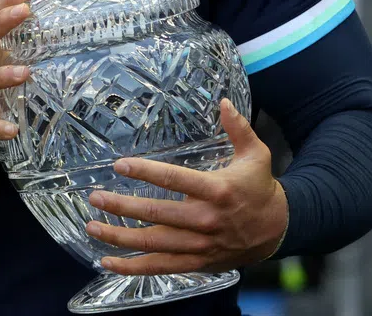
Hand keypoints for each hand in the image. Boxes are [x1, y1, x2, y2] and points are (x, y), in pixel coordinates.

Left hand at [84, 99, 288, 274]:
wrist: (279, 230)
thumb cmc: (260, 188)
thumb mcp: (257, 154)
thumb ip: (239, 127)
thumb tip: (223, 101)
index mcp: (217, 191)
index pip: (175, 179)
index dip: (145, 173)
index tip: (119, 166)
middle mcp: (206, 220)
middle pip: (157, 214)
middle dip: (122, 206)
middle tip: (95, 197)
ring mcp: (200, 245)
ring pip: (154, 244)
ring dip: (120, 237)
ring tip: (92, 226)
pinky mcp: (197, 263)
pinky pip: (160, 267)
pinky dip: (132, 268)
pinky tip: (107, 262)